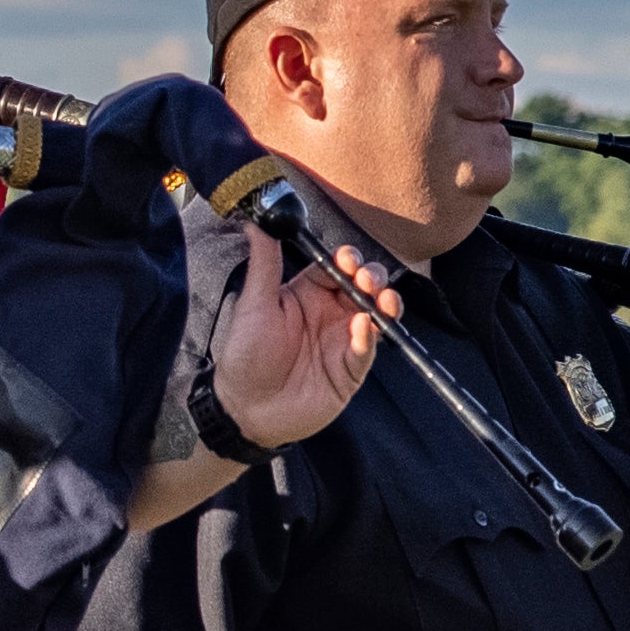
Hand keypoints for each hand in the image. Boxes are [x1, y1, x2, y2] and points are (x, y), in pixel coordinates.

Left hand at [207, 243, 392, 454]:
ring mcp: (343, 341)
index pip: (336, 267)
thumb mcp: (254, 304)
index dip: (346, 259)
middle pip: (364, 287)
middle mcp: (330, 314)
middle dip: (372, 276)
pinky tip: (363, 328)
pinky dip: (370, 338)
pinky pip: (367, 350)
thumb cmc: (245, 356)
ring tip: (381, 298)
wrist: (245, 409)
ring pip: (376, 315)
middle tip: (366, 278)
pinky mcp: (350, 371)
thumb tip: (257, 221)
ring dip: (385, 302)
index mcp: (308, 294)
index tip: (347, 258)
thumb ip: (264, 262)